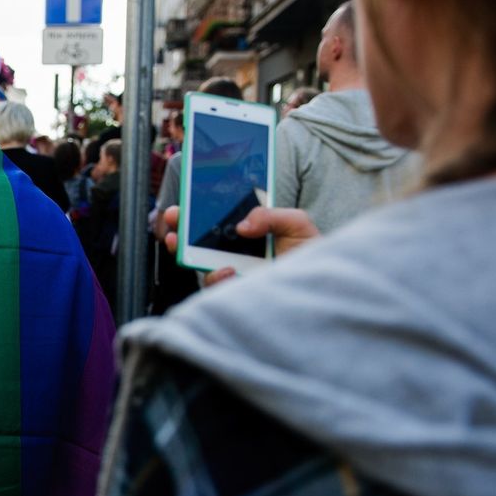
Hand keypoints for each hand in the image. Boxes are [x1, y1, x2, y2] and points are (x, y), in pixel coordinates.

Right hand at [162, 205, 320, 285]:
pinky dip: (216, 277)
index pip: (217, 219)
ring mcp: (233, 274)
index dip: (197, 210)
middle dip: (180, 227)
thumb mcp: (297, 224)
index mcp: (248, 233)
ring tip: (183, 242)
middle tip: (173, 217)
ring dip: (185, 251)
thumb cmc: (311, 254)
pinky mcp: (234, 293)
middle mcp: (235, 253)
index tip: (184, 202)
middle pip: (199, 240)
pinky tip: (227, 271)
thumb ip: (271, 215)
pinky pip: (215, 286)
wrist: (323, 288)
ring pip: (199, 263)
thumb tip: (242, 225)